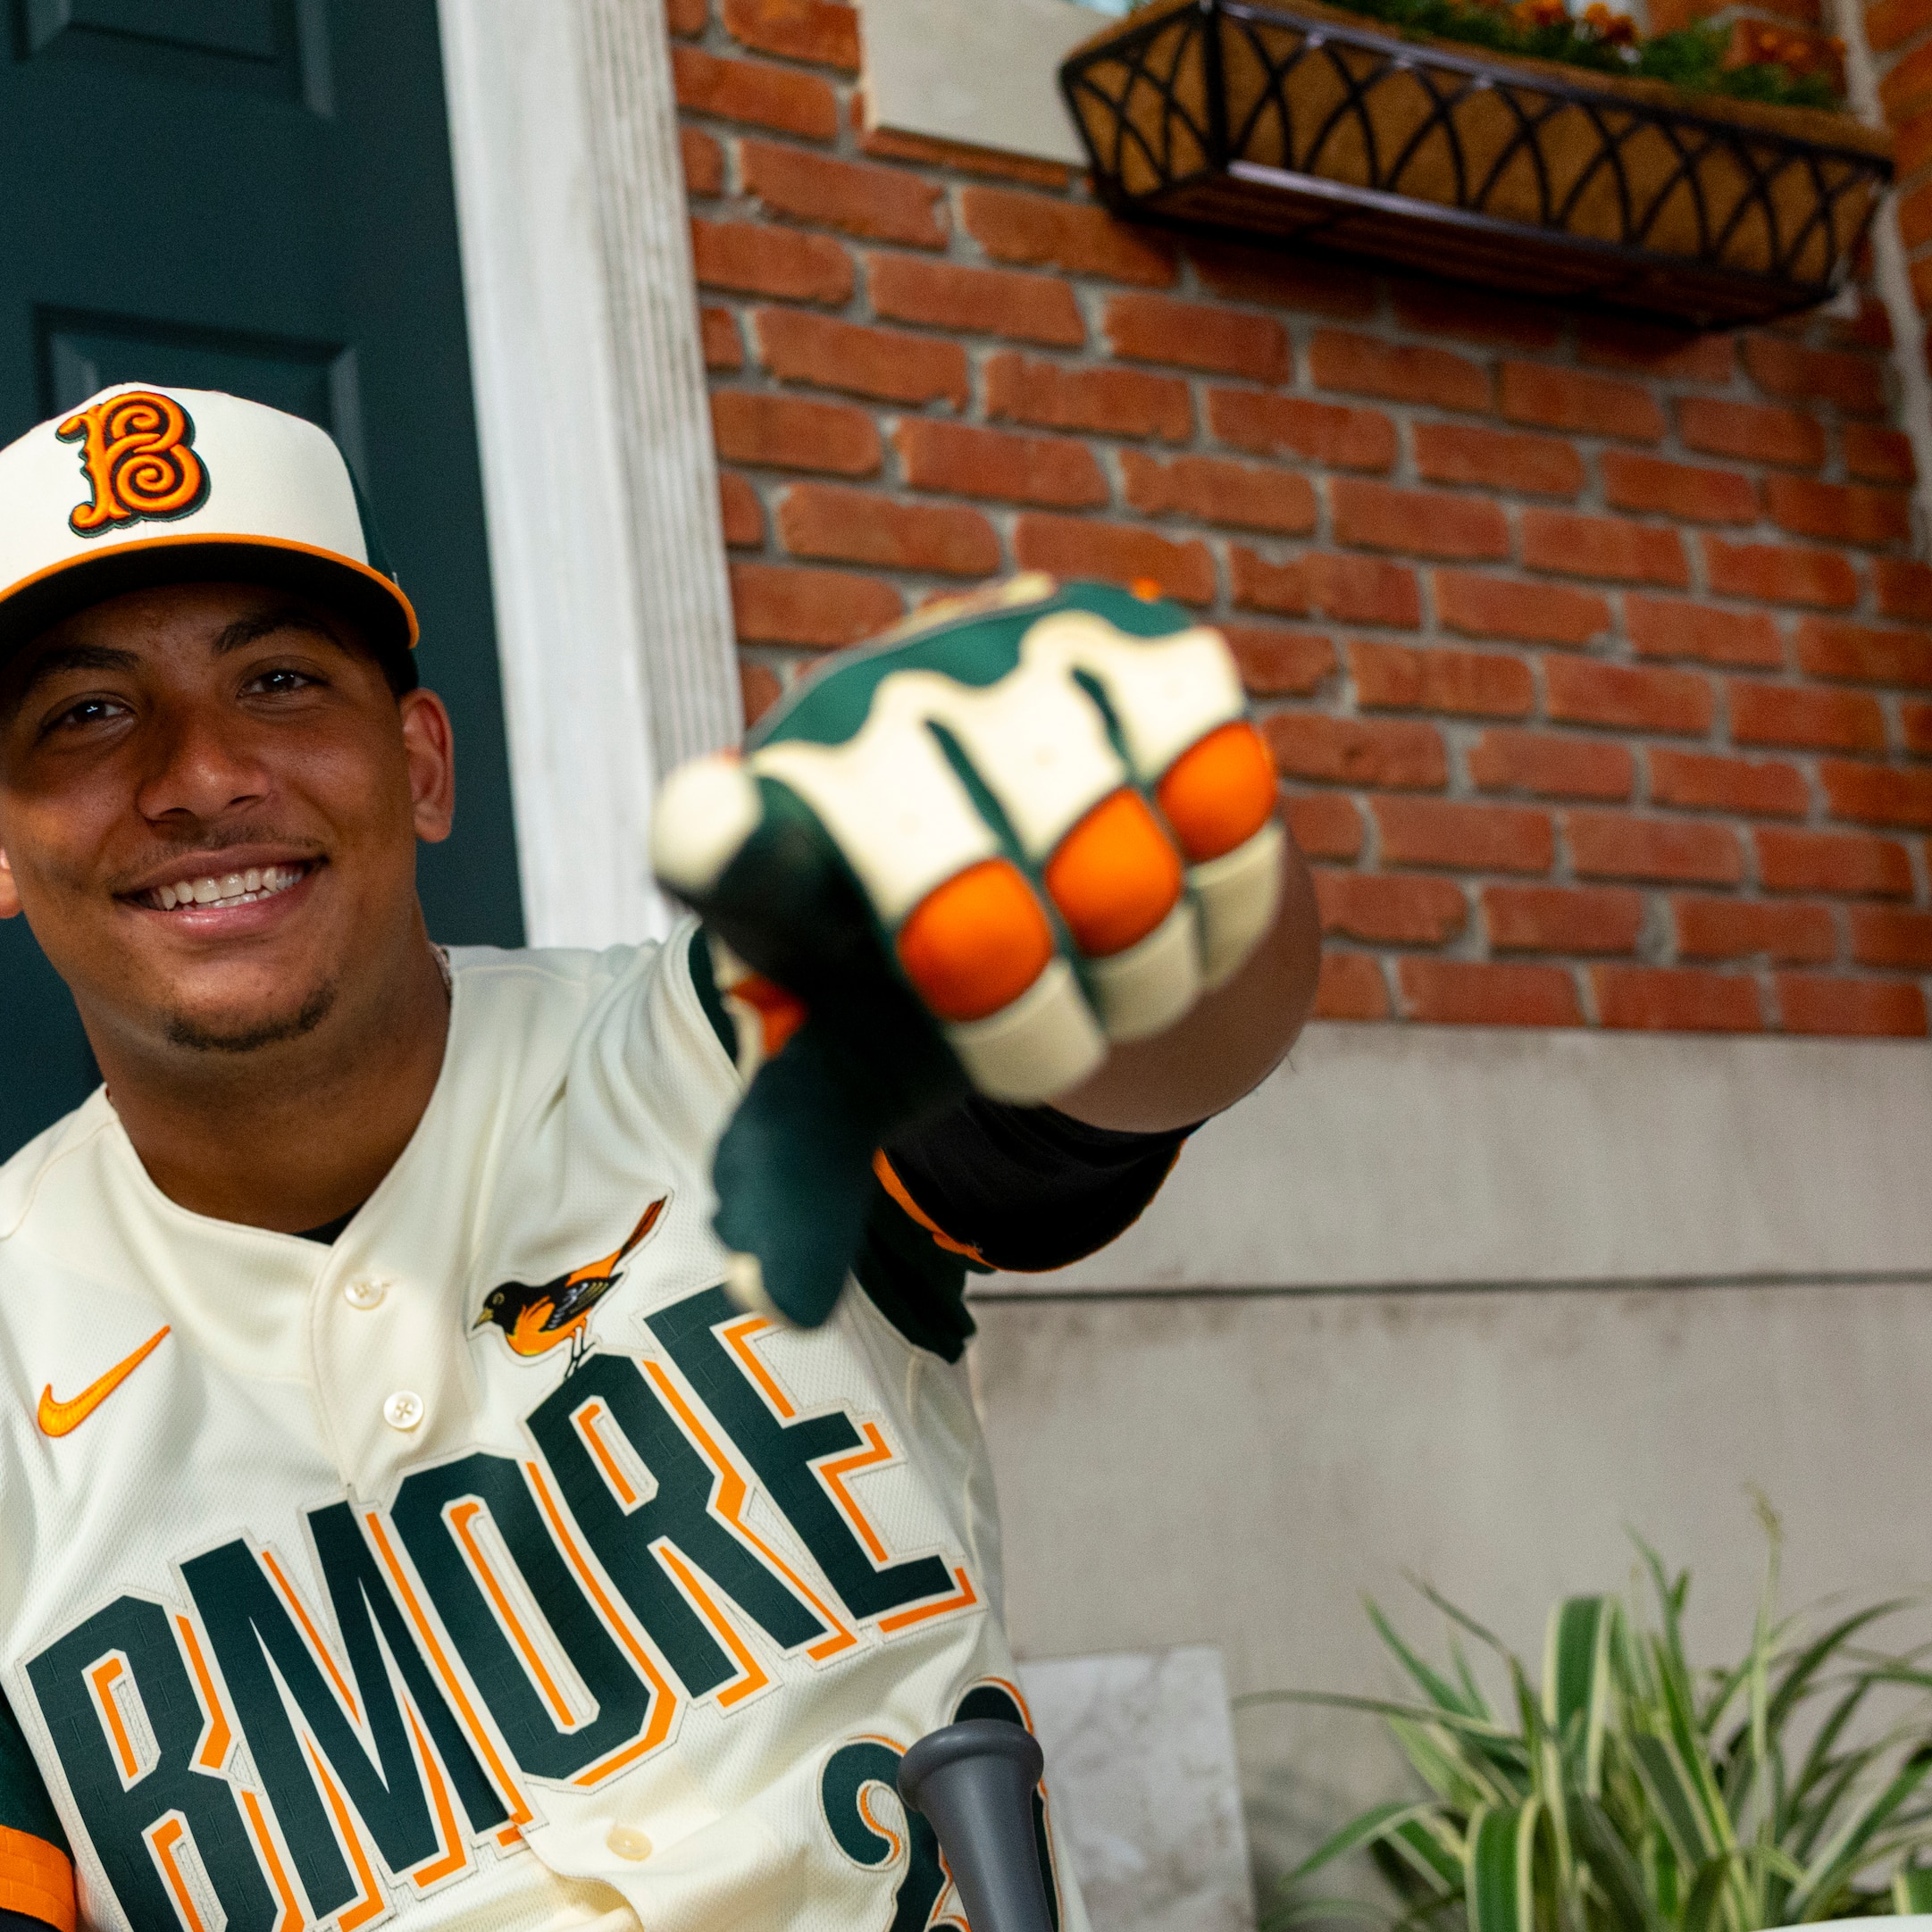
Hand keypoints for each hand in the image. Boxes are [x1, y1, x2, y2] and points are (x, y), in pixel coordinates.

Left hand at [647, 576, 1281, 1326]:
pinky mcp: (1117, 626)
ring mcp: (984, 657)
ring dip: (1140, 963)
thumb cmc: (917, 984)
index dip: (730, 841)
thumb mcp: (848, 1073)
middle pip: (978, 930)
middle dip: (1033, 1016)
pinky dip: (1223, 879)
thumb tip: (775, 1306)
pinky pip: (1220, 793)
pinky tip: (1180, 866)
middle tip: (1041, 1012)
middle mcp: (859, 727)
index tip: (708, 822)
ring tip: (1106, 948)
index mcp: (774, 855)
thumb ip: (796, 1176)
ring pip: (1120, 876)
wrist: (1038, 838)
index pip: (737, 852)